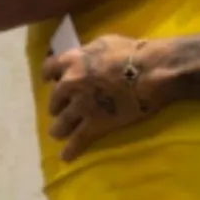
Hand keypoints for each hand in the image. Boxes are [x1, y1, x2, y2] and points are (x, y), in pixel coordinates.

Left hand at [42, 34, 168, 160]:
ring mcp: (81, 106)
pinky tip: (66, 157)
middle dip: (57, 106)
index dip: (50, 76)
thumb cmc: (133, 52)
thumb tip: (84, 57)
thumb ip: (89, 53)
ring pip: (61, 124)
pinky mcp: (94, 124)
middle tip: (62, 109)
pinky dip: (70, 150)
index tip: (50, 80)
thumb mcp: (106, 43)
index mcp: (73, 61)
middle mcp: (71, 83)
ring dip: (59, 129)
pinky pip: (78, 141)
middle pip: (54, 100)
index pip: (49, 68)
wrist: (149, 71)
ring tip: (58, 133)